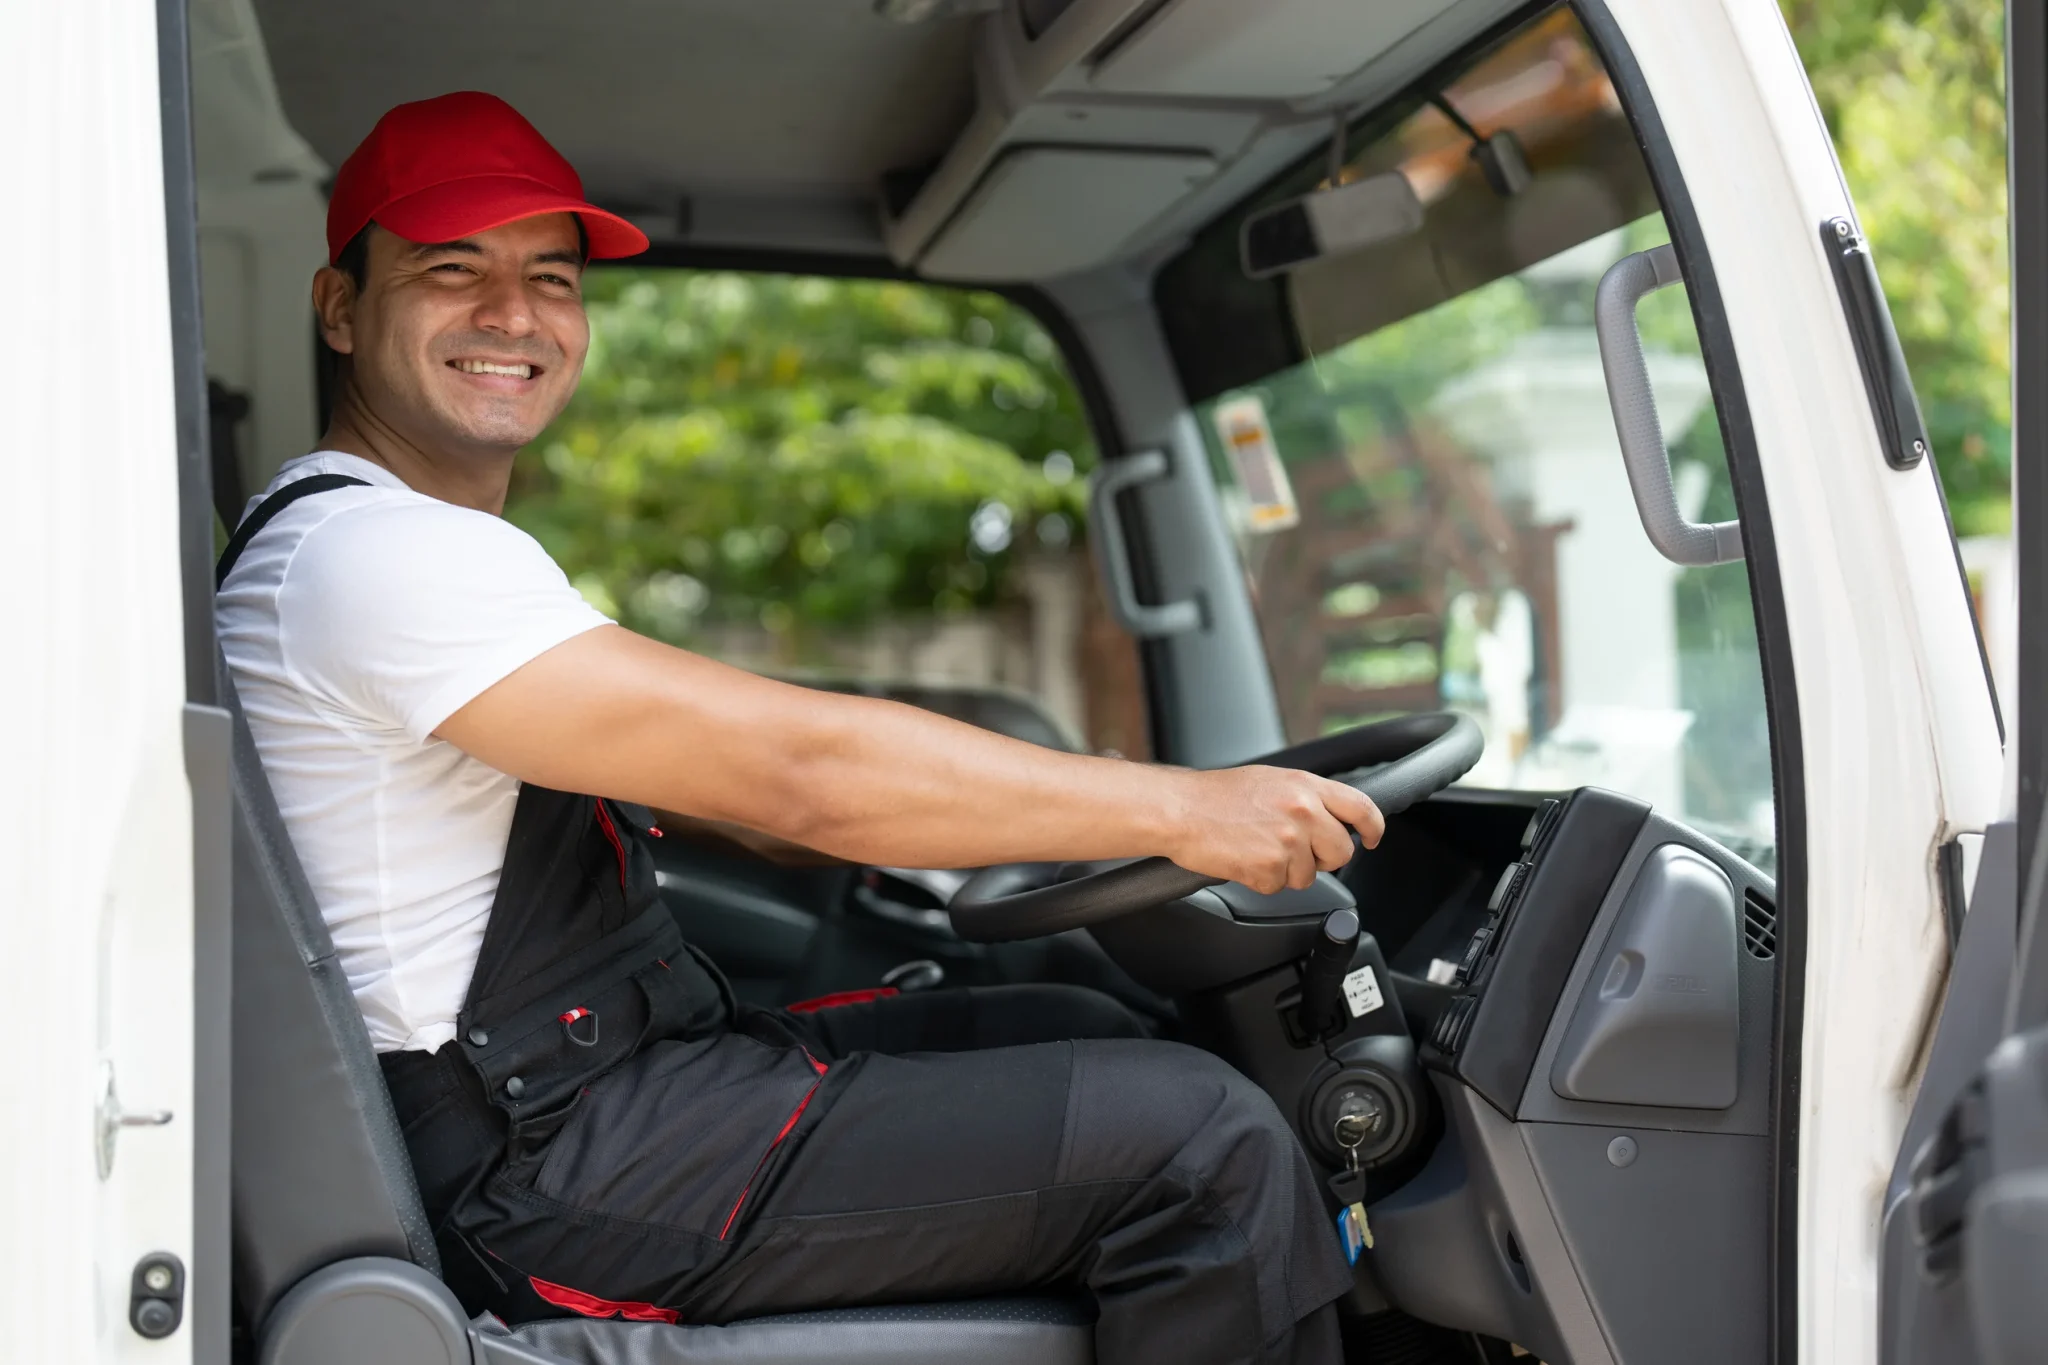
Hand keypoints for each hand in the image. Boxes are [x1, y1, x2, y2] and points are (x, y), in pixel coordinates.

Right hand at [1163, 766, 1384, 894]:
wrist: (1180, 810)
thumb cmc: (1216, 796)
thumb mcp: (1271, 781)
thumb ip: (1306, 797)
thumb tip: (1328, 817)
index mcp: (1305, 786)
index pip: (1360, 807)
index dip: (1372, 828)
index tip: (1371, 839)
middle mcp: (1302, 811)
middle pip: (1340, 851)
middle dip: (1322, 859)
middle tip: (1295, 852)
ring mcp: (1288, 840)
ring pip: (1308, 876)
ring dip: (1285, 871)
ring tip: (1256, 849)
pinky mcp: (1270, 867)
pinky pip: (1278, 887)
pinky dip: (1261, 880)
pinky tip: (1244, 860)